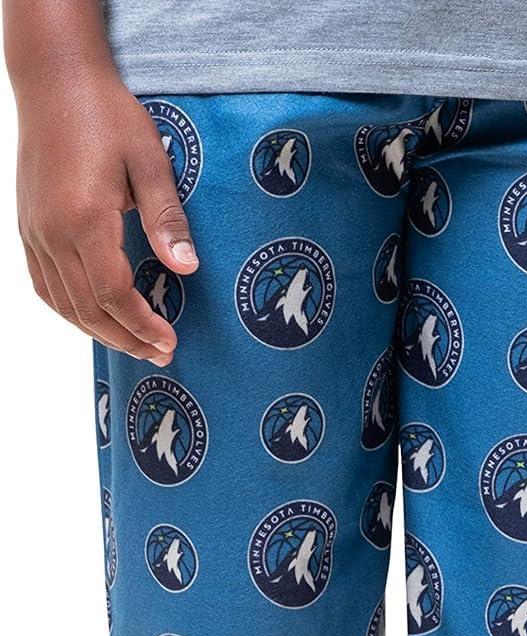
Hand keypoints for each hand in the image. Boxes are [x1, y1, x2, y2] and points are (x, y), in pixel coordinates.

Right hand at [15, 64, 198, 363]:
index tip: (170, 341)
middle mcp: (52, 232)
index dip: (142, 326)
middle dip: (127, 339)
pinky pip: (45, 286)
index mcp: (84, 218)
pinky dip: (71, 311)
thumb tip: (186, 269)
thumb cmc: (107, 113)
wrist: (55, 79)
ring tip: (135, 344)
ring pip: (64, 304)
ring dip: (100, 332)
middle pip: (88, 309)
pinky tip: (96, 319)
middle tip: (161, 354)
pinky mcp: (27, 227)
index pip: (113, 294)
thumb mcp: (149, 161)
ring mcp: (34, 232)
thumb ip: (167, 218)